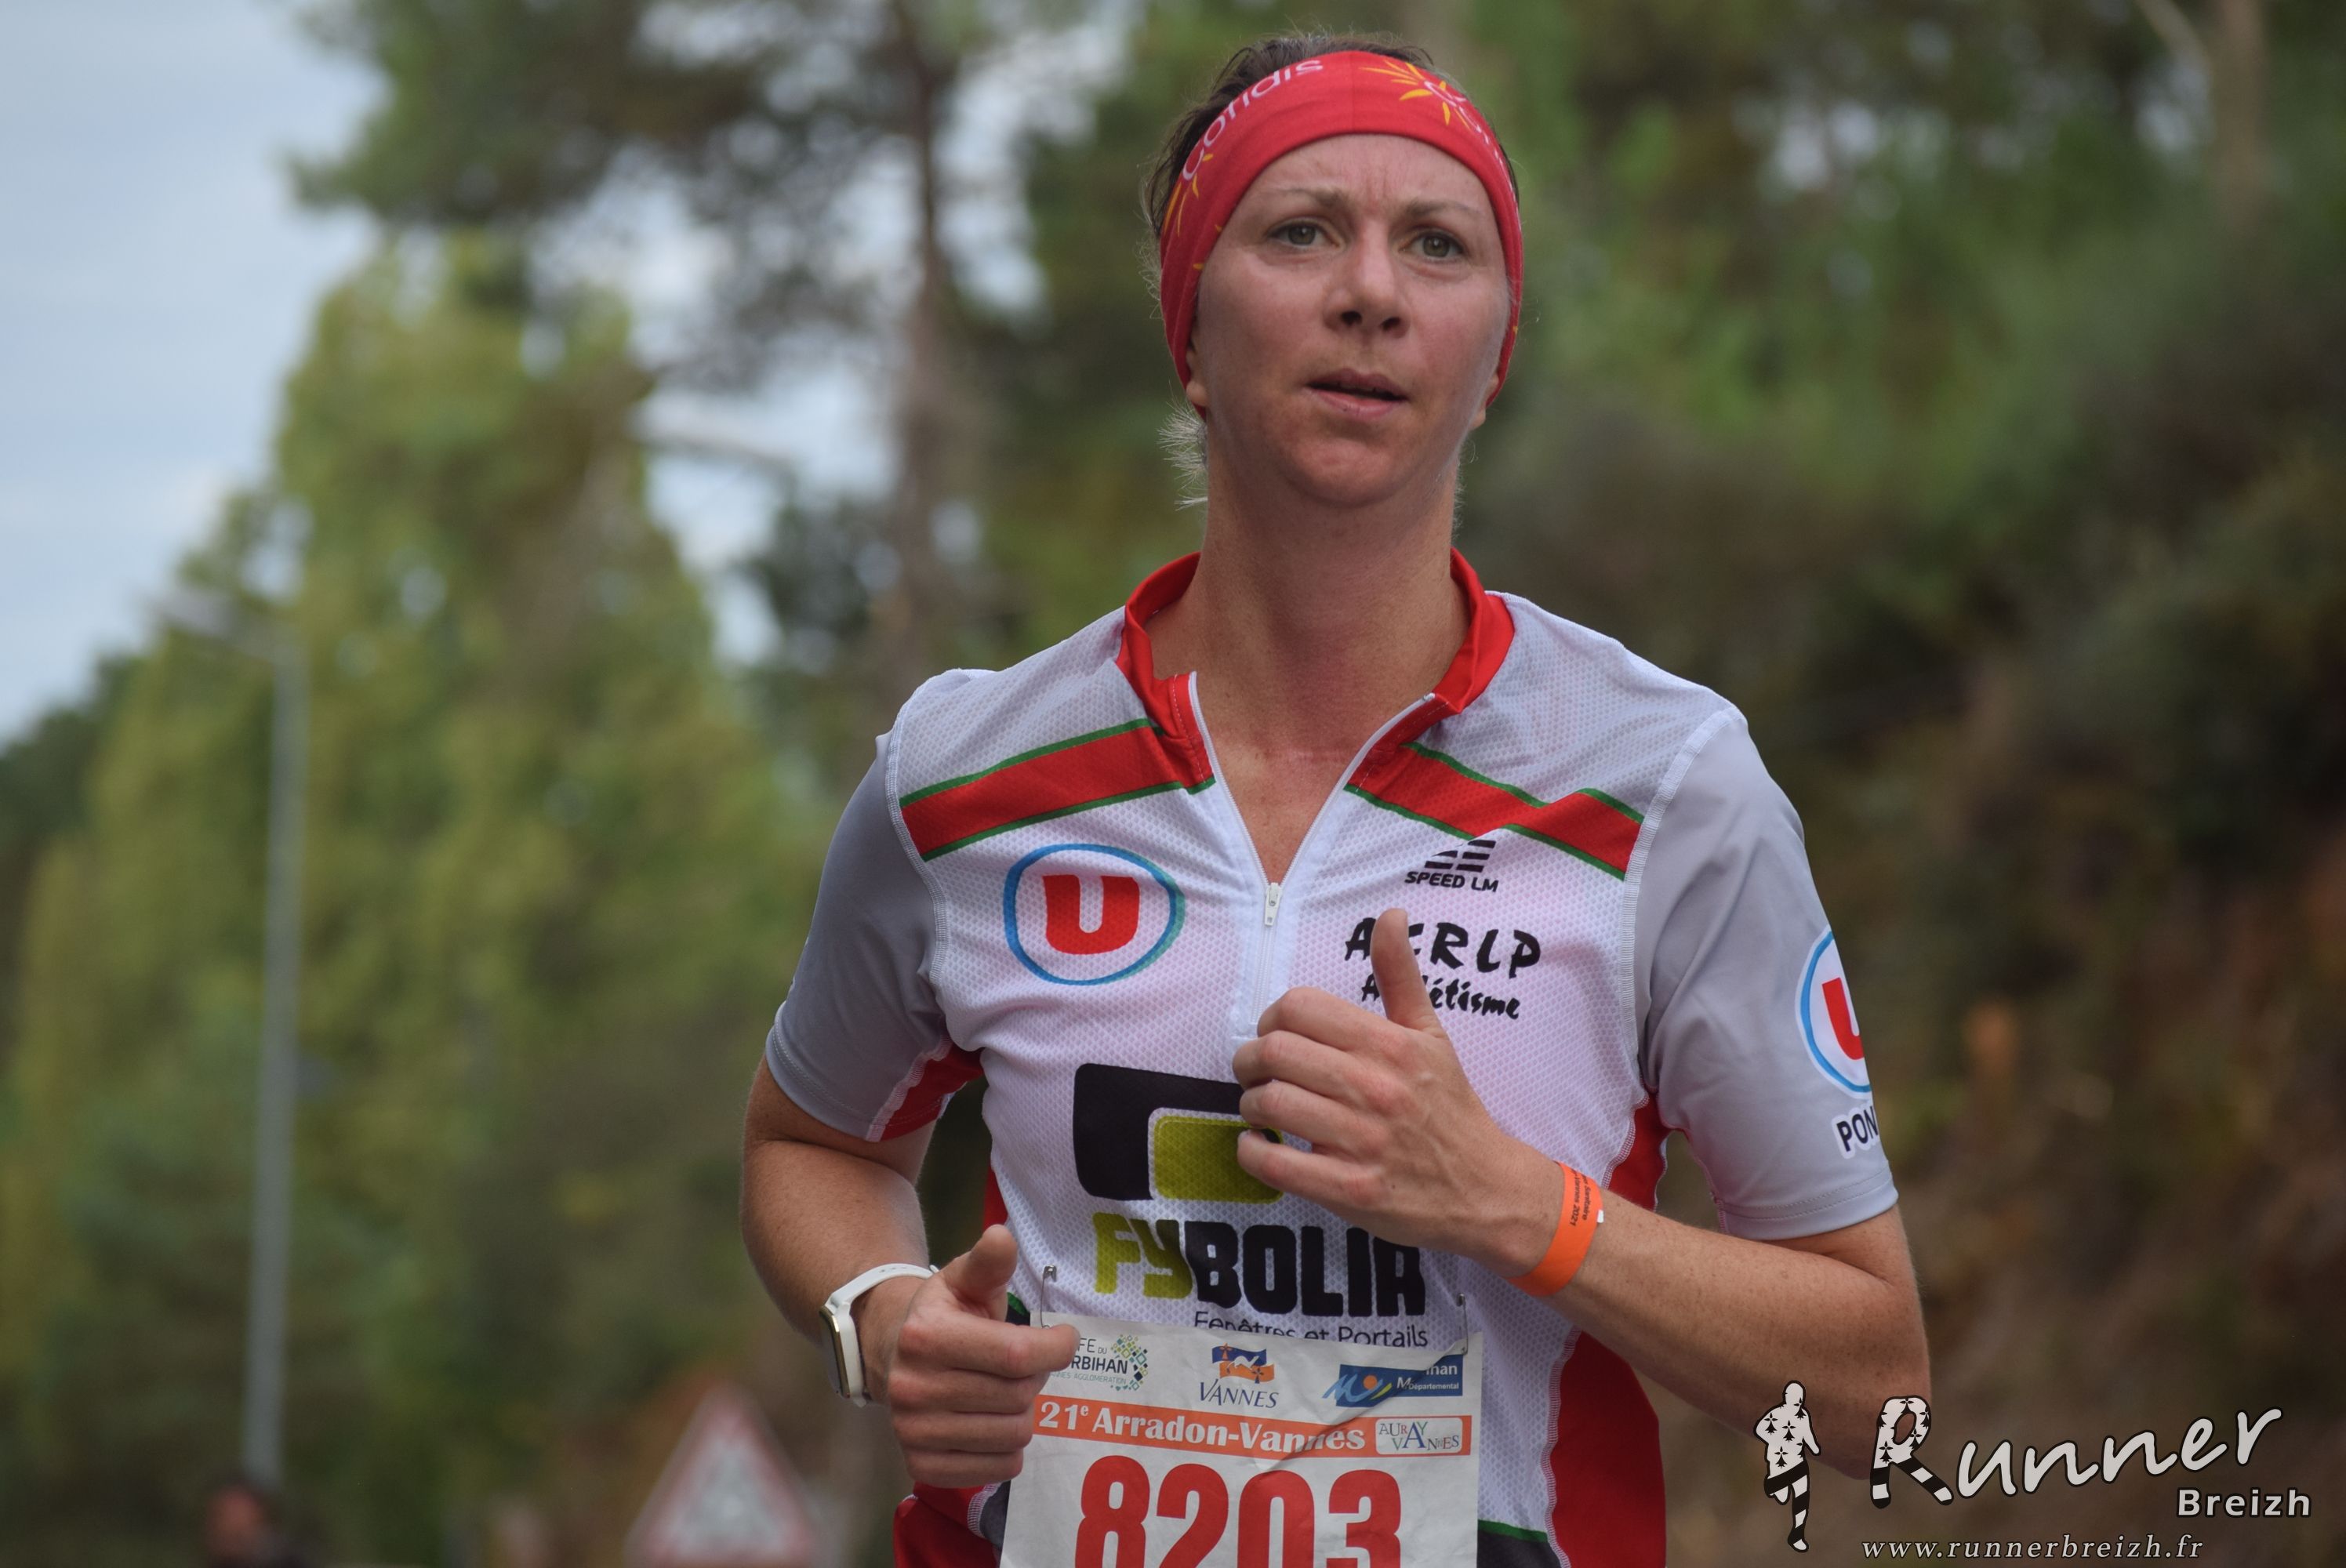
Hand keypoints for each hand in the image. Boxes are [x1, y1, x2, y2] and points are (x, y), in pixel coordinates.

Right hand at [862, 1224, 1077, 1487]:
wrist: (891, 1356)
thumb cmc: (942, 1315)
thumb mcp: (962, 1280)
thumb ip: (988, 1263)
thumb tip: (1002, 1236)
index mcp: (927, 1336)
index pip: (1016, 1355)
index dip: (1056, 1348)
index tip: (1065, 1339)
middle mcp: (914, 1387)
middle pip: (1018, 1397)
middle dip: (1035, 1379)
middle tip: (1023, 1367)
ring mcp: (914, 1431)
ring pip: (1013, 1435)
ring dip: (1023, 1414)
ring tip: (1006, 1392)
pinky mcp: (922, 1466)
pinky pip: (997, 1470)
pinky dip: (1008, 1450)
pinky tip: (993, 1423)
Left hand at [1230, 906, 1562, 1274]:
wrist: (1484, 1188)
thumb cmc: (1448, 1107)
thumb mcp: (1431, 1034)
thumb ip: (1401, 975)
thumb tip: (1390, 914)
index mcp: (1390, 1044)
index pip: (1298, 1007)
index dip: (1271, 1018)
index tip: (1276, 1036)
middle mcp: (1376, 1088)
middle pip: (1274, 1052)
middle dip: (1249, 1061)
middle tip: (1256, 1073)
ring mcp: (1364, 1142)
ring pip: (1270, 1104)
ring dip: (1250, 1105)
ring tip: (1261, 1108)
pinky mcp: (1352, 1192)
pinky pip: (1276, 1164)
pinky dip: (1252, 1153)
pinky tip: (1259, 1146)